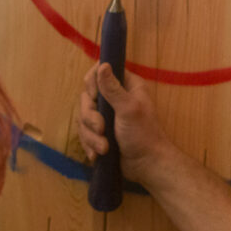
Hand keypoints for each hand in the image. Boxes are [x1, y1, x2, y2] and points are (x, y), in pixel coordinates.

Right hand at [77, 63, 173, 186]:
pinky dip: (90, 144)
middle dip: (91, 117)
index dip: (92, 84)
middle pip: (87, 98)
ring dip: (91, 135)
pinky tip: (98, 154)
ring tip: (104, 148)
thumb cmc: (143, 135)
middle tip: (102, 129)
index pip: (100, 72)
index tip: (94, 97)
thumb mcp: (129, 109)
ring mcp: (107, 116)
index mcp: (127, 86)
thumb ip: (113, 89)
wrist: (147, 165)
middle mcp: (116, 98)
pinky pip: (85, 133)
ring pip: (83, 118)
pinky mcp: (101, 132)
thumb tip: (103, 64)